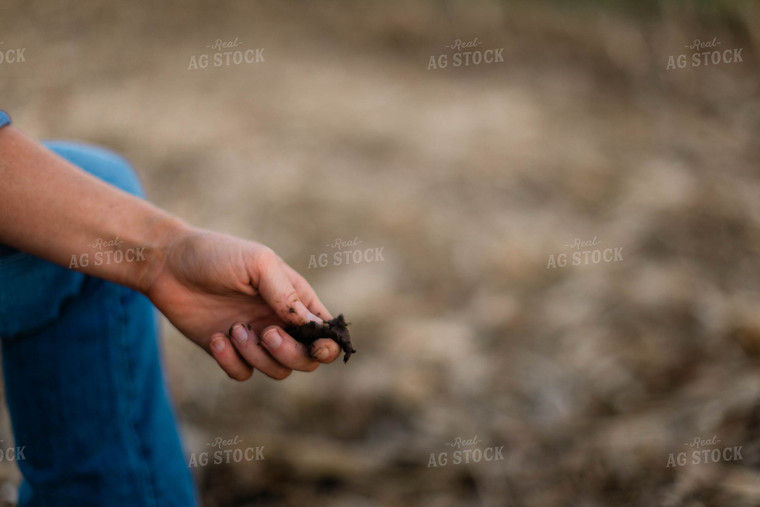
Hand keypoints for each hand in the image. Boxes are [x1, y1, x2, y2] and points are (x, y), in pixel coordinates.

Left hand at [143, 226, 340, 379]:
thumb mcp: (258, 264)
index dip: (328, 345)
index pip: (326, 332)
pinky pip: (243, 374)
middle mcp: (280, 322)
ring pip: (277, 371)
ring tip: (234, 329)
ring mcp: (255, 339)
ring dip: (257, 355)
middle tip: (266, 333)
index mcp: (295, 299)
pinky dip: (231, 361)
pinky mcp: (229, 352)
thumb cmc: (217, 255)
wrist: (168, 264)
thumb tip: (311, 325)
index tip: (316, 345)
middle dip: (290, 353)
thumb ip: (286, 295)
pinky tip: (216, 337)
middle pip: (306, 359)